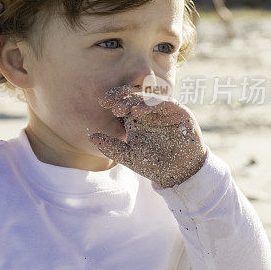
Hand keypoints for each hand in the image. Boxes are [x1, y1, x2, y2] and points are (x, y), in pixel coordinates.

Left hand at [88, 85, 207, 188]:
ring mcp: (165, 110)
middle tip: (109, 102)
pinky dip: (152, 104)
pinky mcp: (180, 112)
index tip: (102, 102)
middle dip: (121, 96)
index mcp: (136, 117)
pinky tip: (139, 110)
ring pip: (149, 96)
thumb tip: (90, 137)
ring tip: (121, 108)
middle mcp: (150, 110)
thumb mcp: (128, 156)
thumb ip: (110, 147)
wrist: (179, 175)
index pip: (124, 101)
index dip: (113, 98)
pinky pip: (165, 103)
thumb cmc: (153, 164)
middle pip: (135, 95)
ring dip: (134, 99)